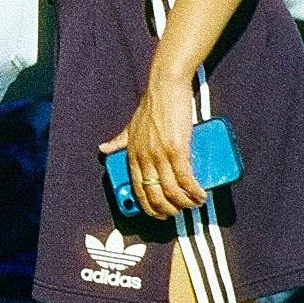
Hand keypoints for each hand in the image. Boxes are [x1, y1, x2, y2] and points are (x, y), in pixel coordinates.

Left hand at [107, 64, 205, 219]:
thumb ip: (119, 140)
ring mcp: (160, 155)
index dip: (149, 206)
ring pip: (172, 190)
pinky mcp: (176, 150)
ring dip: (185, 203)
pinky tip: (200, 195)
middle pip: (154, 195)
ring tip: (194, 203)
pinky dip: (194, 191)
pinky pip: (185, 179)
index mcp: (133, 155)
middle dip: (168, 210)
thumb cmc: (151, 107)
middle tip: (179, 212)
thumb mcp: (130, 127)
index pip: (137, 189)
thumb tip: (103, 148)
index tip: (159, 214)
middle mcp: (144, 158)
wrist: (165, 88)